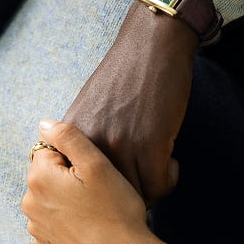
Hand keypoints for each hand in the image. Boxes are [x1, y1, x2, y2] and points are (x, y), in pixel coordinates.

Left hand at [23, 120, 177, 243]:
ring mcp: (36, 228)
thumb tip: (44, 124)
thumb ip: (67, 136)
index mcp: (38, 178)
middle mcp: (29, 203)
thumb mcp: (97, 164)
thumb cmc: (115, 210)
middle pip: (48, 172)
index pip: (50, 149)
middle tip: (98, 190)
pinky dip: (67, 219)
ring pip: (51, 196)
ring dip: (67, 197)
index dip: (75, 156)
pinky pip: (54, 220)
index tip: (93, 172)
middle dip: (68, 175)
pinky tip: (89, 225)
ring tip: (95, 208)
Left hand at [62, 0, 197, 205]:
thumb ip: (80, 139)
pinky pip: (159, 186)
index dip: (97, 192)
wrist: (151, 45)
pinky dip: (168, 179)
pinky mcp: (150, 145)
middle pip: (107, 197)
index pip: (76, 187)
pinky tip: (170, 161)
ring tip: (156, 170)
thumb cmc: (123, 75)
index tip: (113, 187)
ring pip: (136, 195)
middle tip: (141, 182)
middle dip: (126, 195)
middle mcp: (90, 144)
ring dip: (149, 188)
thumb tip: (79, 175)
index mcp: (73, 135)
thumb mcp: (87, 105)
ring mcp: (119, 145)